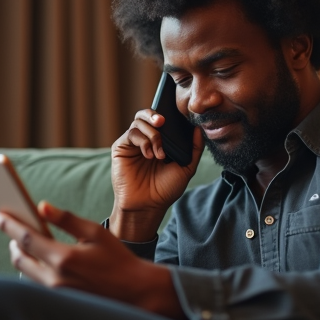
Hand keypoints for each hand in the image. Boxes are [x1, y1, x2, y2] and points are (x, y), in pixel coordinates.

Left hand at [0, 201, 185, 319]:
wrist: (135, 293)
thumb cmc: (118, 260)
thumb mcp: (95, 233)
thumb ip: (66, 220)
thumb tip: (42, 206)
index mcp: (64, 258)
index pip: (25, 238)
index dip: (8, 224)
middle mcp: (55, 279)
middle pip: (19, 257)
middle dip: (12, 241)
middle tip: (12, 227)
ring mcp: (55, 293)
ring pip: (25, 271)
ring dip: (22, 255)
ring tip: (26, 242)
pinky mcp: (59, 302)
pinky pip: (36, 282)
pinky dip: (33, 268)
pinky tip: (40, 259)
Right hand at [110, 109, 204, 240]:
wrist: (147, 205)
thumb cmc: (166, 189)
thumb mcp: (186, 168)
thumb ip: (195, 148)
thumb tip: (199, 129)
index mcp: (161, 141)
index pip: (162, 119)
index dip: (168, 114)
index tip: (177, 116)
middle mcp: (145, 139)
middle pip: (146, 115)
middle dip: (155, 115)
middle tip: (162, 122)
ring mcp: (133, 143)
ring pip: (138, 122)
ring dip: (152, 134)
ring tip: (159, 153)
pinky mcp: (121, 148)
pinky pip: (131, 134)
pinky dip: (143, 141)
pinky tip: (149, 155)